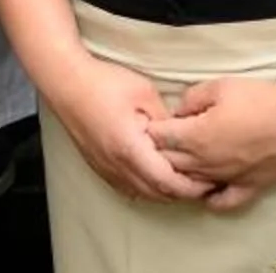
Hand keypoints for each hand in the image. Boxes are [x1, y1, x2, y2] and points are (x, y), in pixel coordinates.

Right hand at [45, 54, 211, 202]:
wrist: (66, 82)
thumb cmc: (103, 83)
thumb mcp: (144, 92)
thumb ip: (166, 119)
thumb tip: (182, 136)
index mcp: (130, 148)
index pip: (166, 181)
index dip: (191, 187)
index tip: (209, 181)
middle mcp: (117, 165)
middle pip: (156, 193)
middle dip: (182, 193)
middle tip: (202, 183)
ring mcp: (105, 167)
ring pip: (141, 193)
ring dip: (164, 191)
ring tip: (183, 180)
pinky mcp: (98, 165)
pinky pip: (127, 187)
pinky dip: (146, 187)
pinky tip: (155, 176)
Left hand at [146, 75, 275, 210]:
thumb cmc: (259, 99)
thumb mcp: (220, 86)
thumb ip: (192, 98)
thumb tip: (179, 110)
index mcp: (195, 137)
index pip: (159, 138)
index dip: (152, 129)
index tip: (152, 123)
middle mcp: (205, 163)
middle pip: (170, 163)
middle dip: (161, 152)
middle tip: (162, 141)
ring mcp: (226, 178)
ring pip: (191, 184)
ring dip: (181, 175)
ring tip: (179, 163)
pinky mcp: (248, 188)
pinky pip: (222, 202)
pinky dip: (210, 199)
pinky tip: (207, 190)